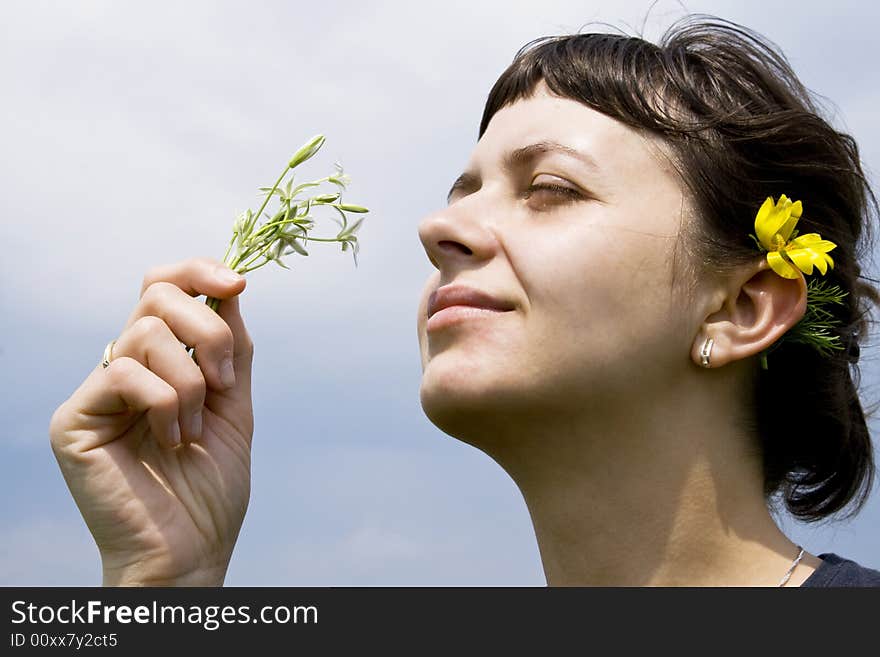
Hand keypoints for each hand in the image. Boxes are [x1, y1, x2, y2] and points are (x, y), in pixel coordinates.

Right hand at [49, 258, 253, 585]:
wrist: (192, 550)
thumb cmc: (211, 486)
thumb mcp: (235, 406)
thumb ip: (232, 348)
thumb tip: (231, 287)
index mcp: (161, 361)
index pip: (163, 287)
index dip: (198, 273)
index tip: (238, 283)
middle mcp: (125, 367)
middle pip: (156, 295)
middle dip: (208, 330)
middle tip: (226, 383)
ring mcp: (97, 391)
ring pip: (146, 332)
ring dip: (192, 382)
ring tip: (193, 431)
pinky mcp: (75, 418)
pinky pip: (124, 372)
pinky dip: (166, 403)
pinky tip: (172, 441)